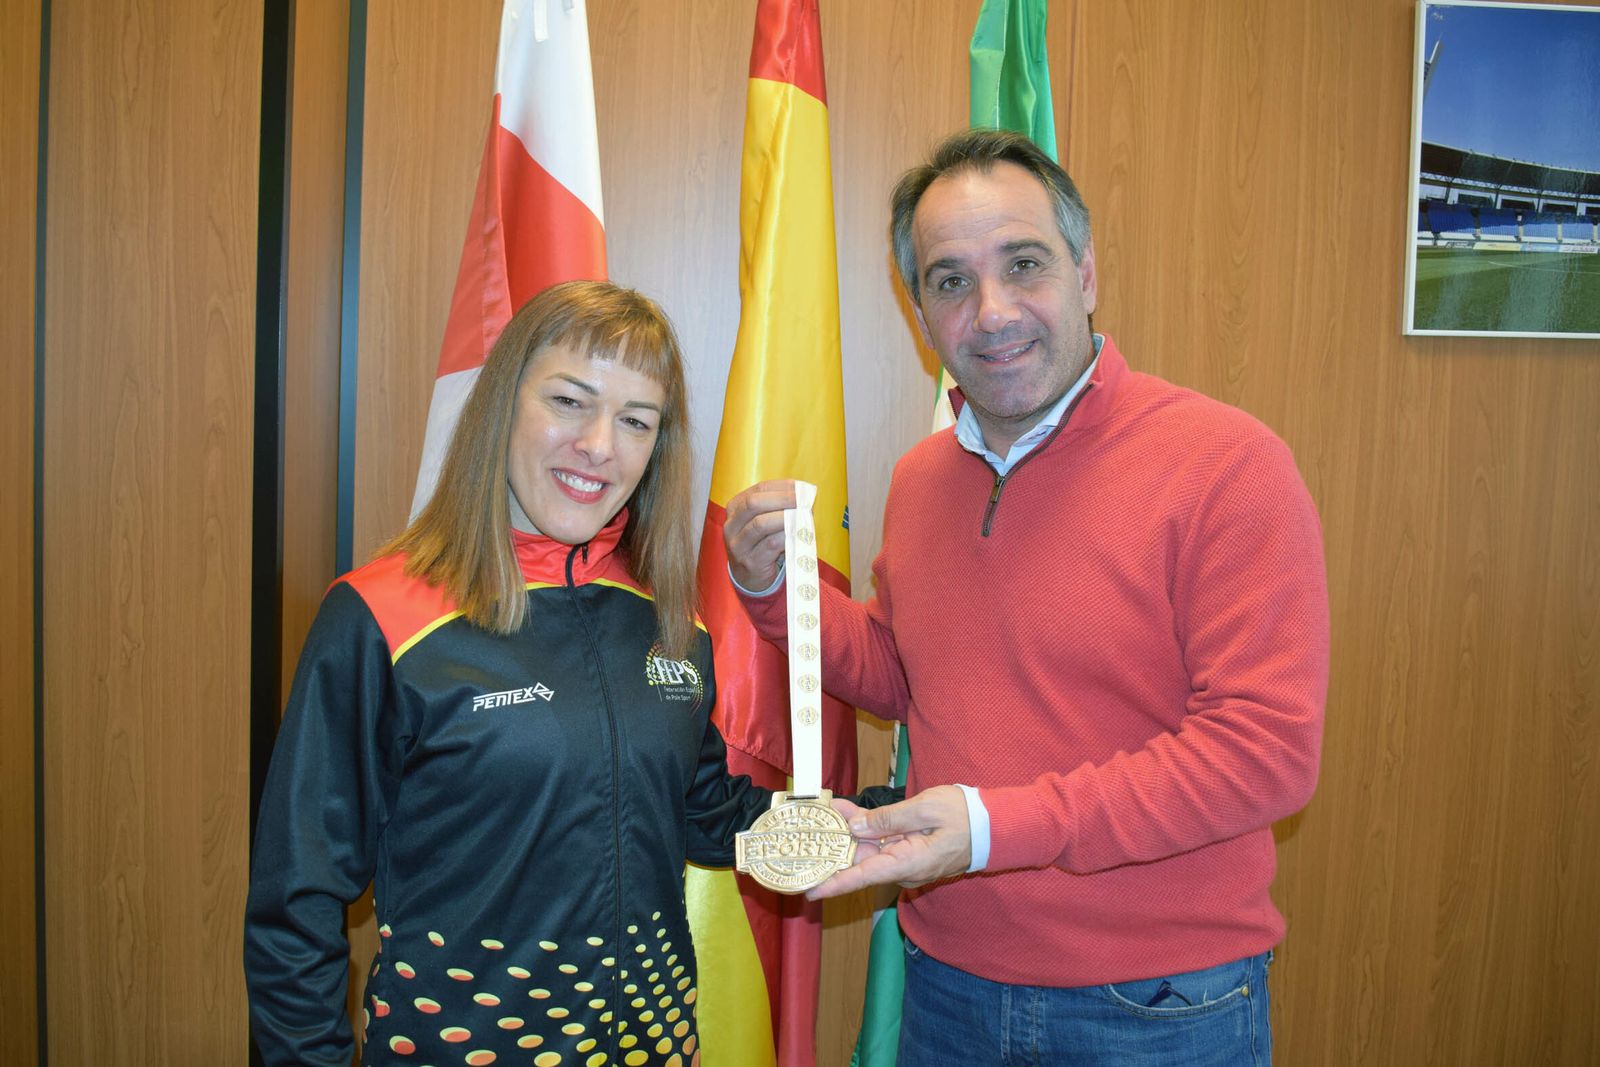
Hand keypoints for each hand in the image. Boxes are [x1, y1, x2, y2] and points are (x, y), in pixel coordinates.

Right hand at [722, 480, 797, 591]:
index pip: (758, 489)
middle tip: (802, 501)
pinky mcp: (750, 562)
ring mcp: (738, 545)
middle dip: (782, 499)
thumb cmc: (761, 543)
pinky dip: (786, 536)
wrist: (748, 577)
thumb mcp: (763, 521)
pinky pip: (770, 545)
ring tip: (802, 517)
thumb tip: (804, 495)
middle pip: (754, 503)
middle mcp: (732, 525)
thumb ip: (777, 507)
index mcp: (735, 508)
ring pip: (761, 524)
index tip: (801, 488)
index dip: (782, 487)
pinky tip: (797, 534)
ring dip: (785, 518)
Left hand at [807, 785, 971, 900]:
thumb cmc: (964, 816)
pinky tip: (852, 812)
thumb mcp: (925, 809)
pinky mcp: (911, 853)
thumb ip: (888, 819)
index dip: (833, 884)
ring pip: (870, 850)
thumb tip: (856, 827)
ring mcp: (908, 862)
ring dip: (849, 832)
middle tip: (811, 826)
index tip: (809, 891)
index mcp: (907, 862)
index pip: (862, 877)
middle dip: (835, 845)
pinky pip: (883, 845)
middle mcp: (904, 869)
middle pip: (860, 861)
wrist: (995, 826)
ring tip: (829, 810)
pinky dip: (867, 829)